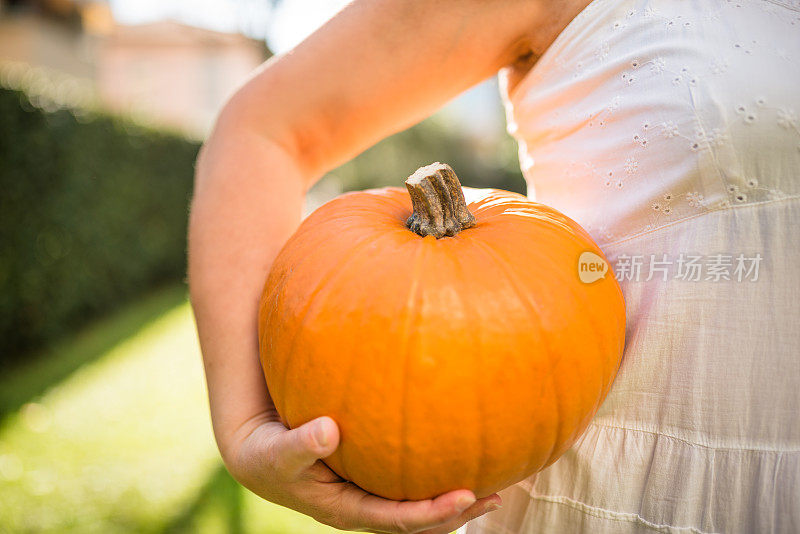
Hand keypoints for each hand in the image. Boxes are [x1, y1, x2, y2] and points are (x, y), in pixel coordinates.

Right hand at [227, 413, 501, 533]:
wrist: (260, 454)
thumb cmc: (268, 453)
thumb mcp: (277, 451)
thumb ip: (301, 443)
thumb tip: (330, 430)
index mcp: (346, 510)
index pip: (398, 520)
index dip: (433, 512)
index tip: (466, 495)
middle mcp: (364, 507)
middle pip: (418, 522)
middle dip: (456, 512)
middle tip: (494, 494)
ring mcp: (369, 493)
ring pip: (418, 504)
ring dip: (453, 499)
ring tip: (493, 482)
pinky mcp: (371, 476)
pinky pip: (408, 480)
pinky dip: (434, 473)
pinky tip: (456, 449)